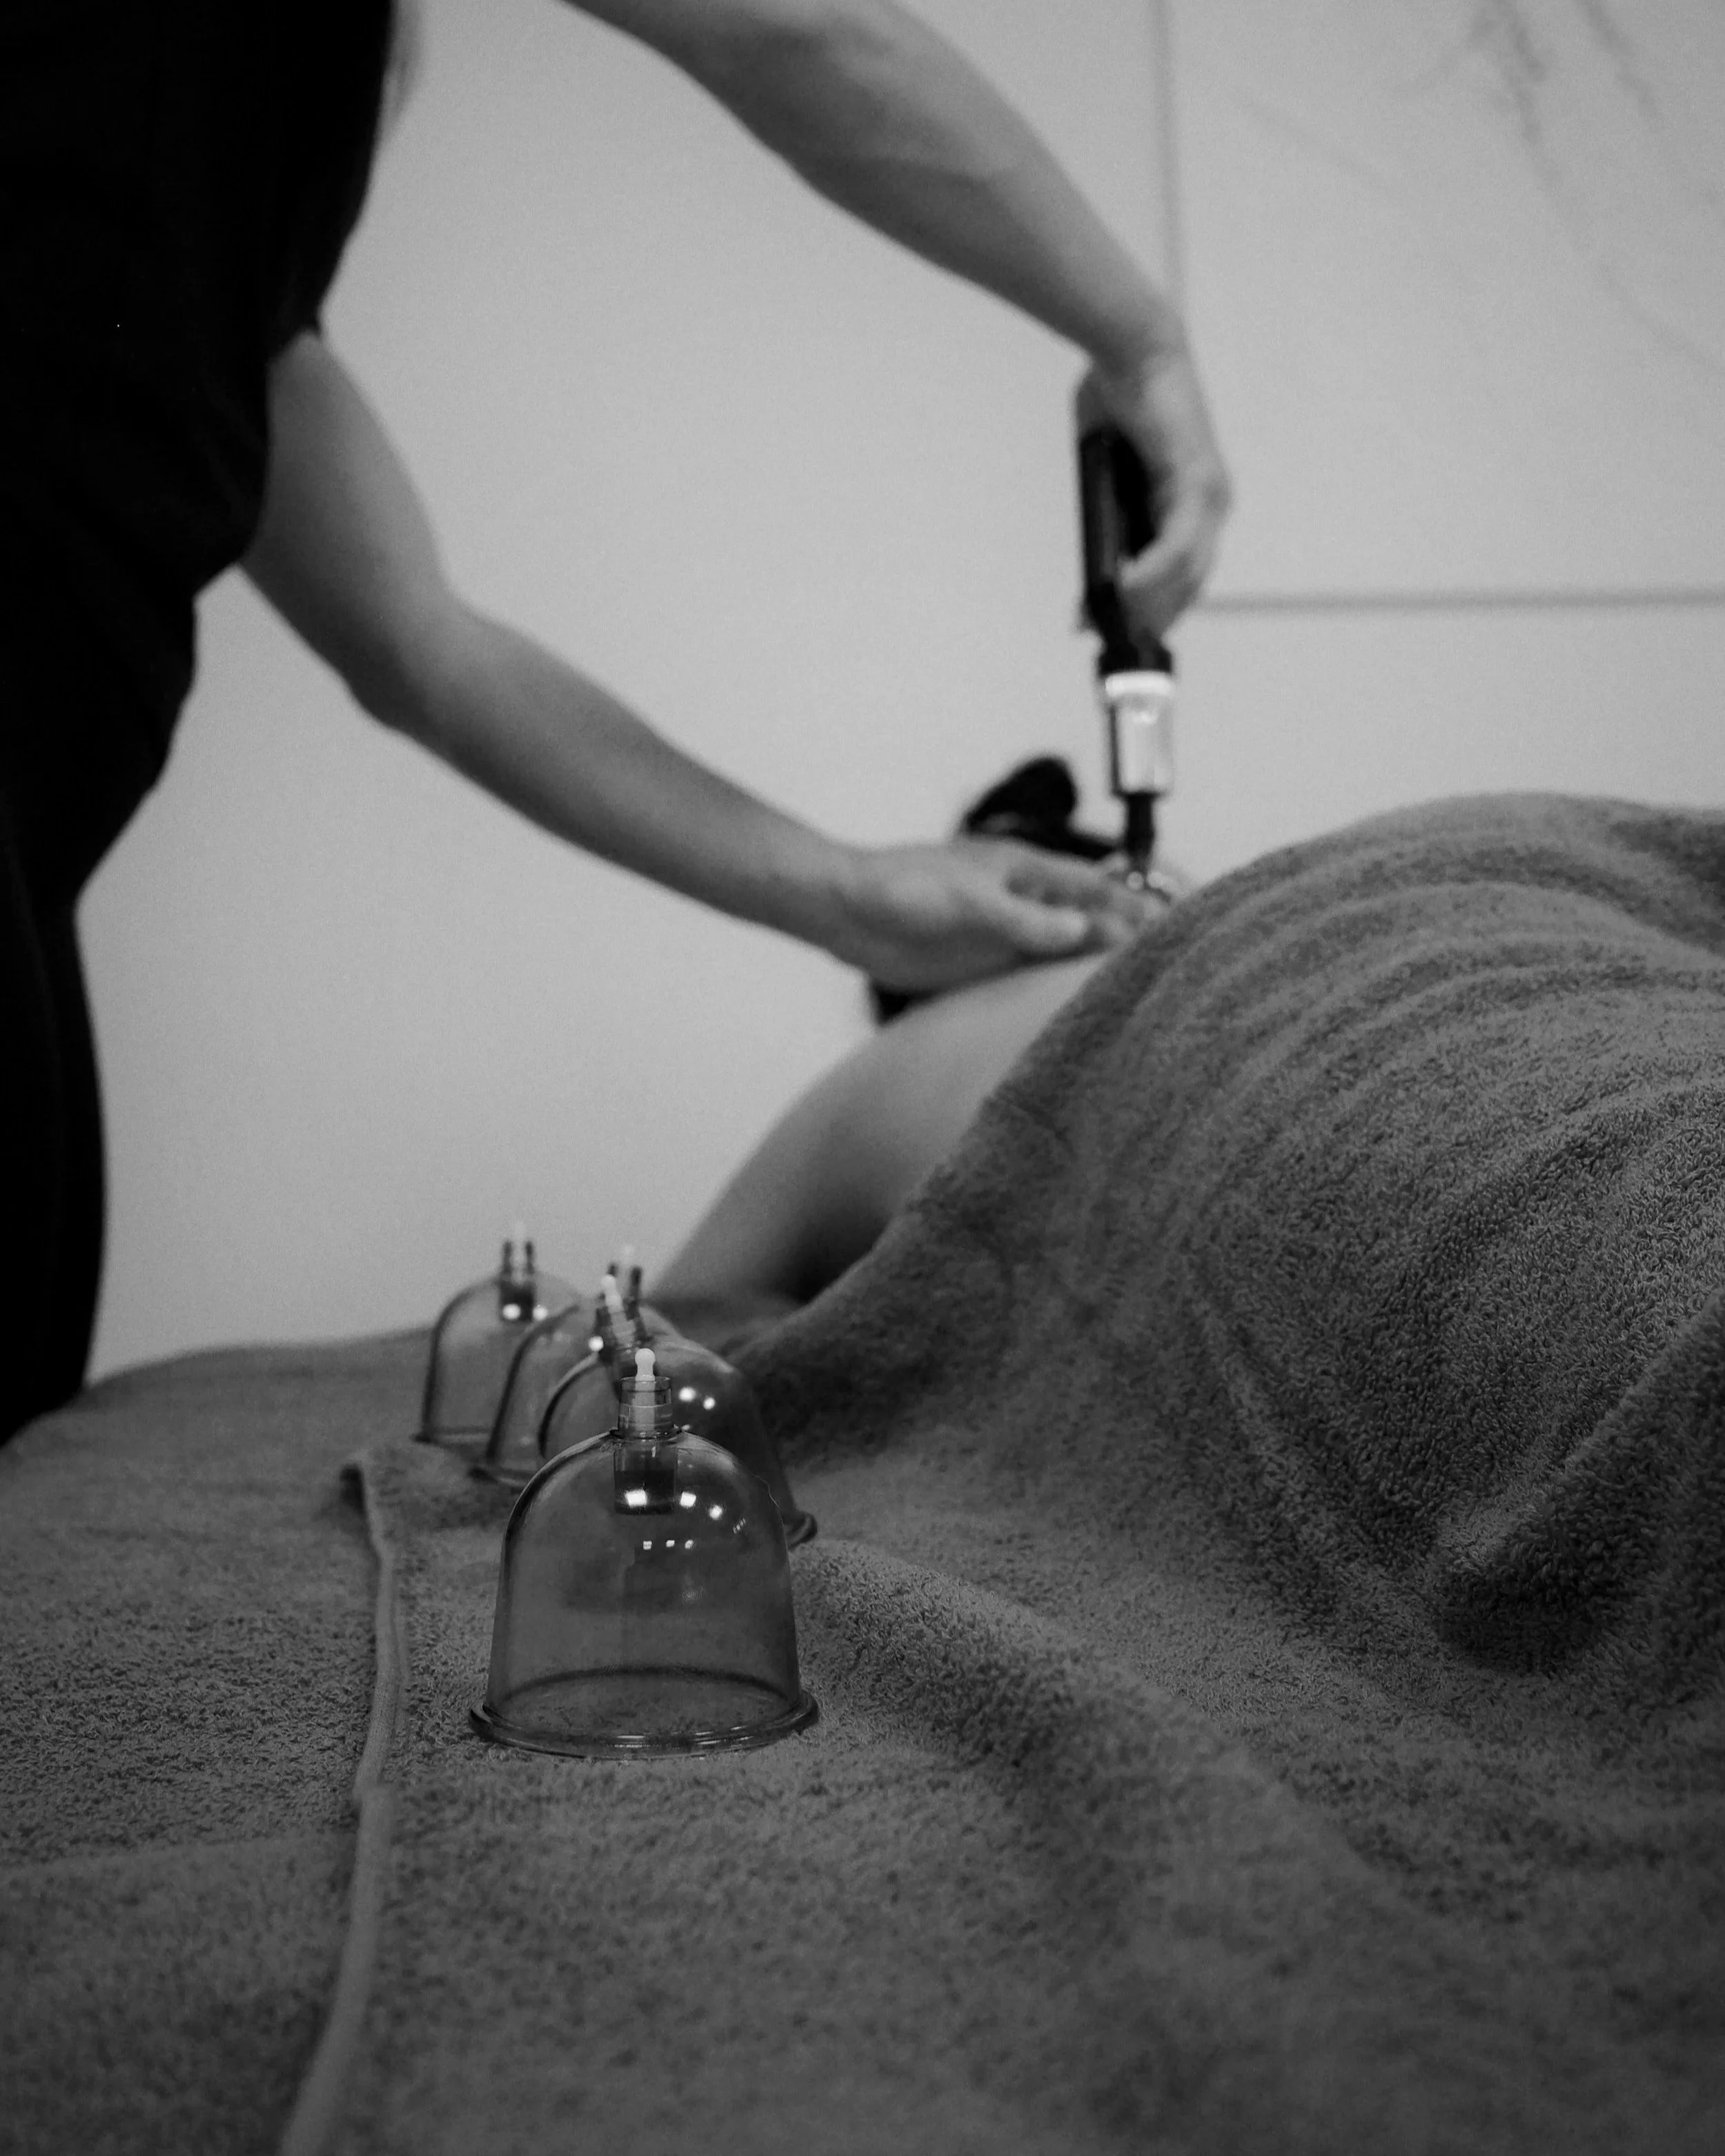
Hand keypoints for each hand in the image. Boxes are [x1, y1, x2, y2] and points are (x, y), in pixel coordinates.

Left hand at [832, 836, 1155, 993]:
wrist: (844, 910)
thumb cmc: (903, 887)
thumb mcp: (971, 901)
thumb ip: (1028, 919)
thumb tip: (1087, 930)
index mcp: (1025, 871)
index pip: (1096, 888)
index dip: (1135, 905)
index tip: (1173, 926)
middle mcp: (1023, 903)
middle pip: (1087, 923)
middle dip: (1125, 942)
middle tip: (1168, 971)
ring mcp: (1003, 936)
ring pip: (1062, 955)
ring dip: (1092, 971)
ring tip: (1136, 999)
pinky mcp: (981, 967)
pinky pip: (1029, 981)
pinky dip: (1054, 994)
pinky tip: (1078, 1015)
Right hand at [1078, 339, 1230, 640]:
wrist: (1133, 348)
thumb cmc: (1117, 401)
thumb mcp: (1109, 470)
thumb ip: (1108, 513)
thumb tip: (1098, 560)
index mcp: (1195, 504)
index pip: (1182, 575)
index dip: (1150, 609)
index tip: (1115, 630)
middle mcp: (1212, 506)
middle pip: (1187, 586)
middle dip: (1146, 619)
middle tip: (1106, 638)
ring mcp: (1209, 497)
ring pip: (1184, 576)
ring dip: (1144, 606)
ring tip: (1108, 624)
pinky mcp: (1196, 484)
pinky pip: (1176, 548)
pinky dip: (1150, 576)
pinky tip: (1122, 595)